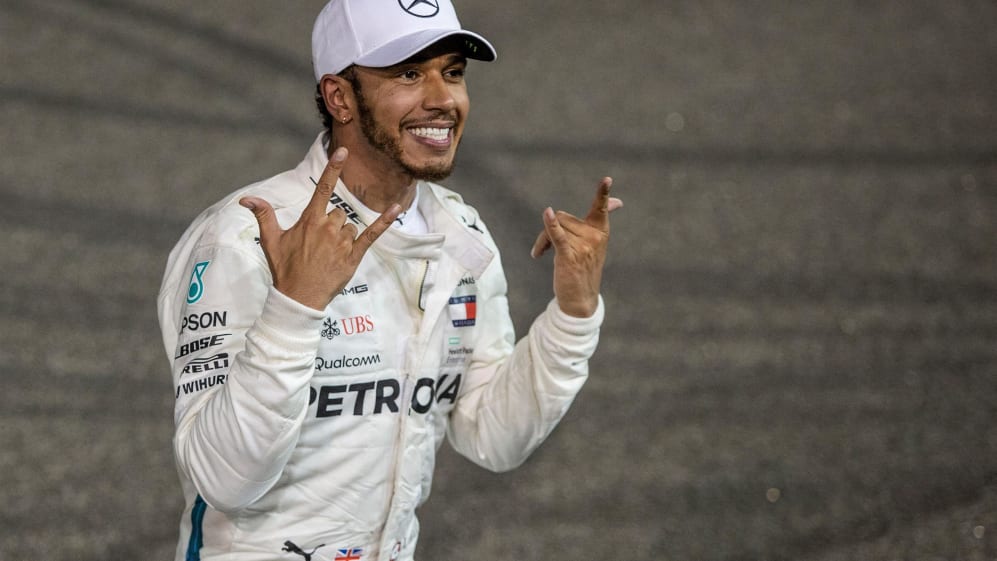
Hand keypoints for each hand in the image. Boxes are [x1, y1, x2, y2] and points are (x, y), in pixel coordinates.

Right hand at [239, 147, 400, 310]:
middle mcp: (327, 228)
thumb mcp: (271, 241)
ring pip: (350, 227)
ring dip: (343, 237)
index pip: (322, 188)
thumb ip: (263, 215)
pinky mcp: (354, 255)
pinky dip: (385, 221)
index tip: (343, 151)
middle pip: (338, 213)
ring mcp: (342, 241)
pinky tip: (397, 208)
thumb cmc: (285, 269)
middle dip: (332, 225)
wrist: (298, 298)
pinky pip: (372, 234)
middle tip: (319, 247)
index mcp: (309, 221)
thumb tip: (246, 199)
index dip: (333, 169)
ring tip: (328, 255)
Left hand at [530, 177, 622, 317]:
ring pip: (554, 227)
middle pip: (563, 217)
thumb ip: (599, 220)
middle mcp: (594, 237)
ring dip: (542, 240)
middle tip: (545, 247)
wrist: (580, 299)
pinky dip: (551, 225)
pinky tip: (548, 213)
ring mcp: (583, 247)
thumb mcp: (594, 243)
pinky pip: (557, 235)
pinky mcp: (569, 256)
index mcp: (601, 231)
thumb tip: (618, 202)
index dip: (603, 193)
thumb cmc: (584, 267)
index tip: (607, 180)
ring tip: (542, 253)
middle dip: (550, 228)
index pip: (601, 208)